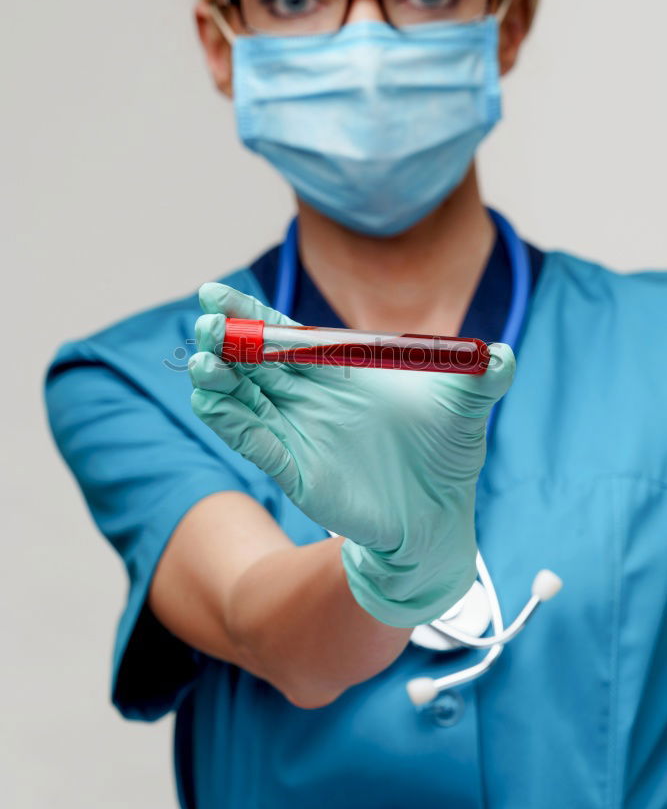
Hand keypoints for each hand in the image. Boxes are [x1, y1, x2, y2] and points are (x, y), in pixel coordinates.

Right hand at [189, 283, 514, 626]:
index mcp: (341, 367)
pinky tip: (210, 401)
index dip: (251, 313)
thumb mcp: (468, 405)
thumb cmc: (448, 452)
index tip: (215, 293)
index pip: (286, 333)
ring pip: (245, 397)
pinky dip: (230, 421)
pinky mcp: (294, 466)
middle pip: (255, 359)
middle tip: (207, 324)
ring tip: (202, 361)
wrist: (440, 515)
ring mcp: (298, 429)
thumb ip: (484, 374)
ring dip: (220, 378)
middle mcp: (311, 394)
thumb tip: (503, 352)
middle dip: (228, 339)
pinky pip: (254, 439)